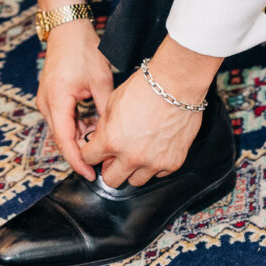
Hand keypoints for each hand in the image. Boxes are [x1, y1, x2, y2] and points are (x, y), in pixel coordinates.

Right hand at [36, 20, 113, 180]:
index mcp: (57, 101)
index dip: (78, 161)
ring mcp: (46, 100)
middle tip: (101, 165)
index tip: (91, 175)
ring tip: (100, 147)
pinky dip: (75, 127)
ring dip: (79, 139)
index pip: (65, 141)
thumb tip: (114, 134)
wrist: (67, 28)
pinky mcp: (50, 97)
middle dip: (80, 153)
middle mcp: (46, 104)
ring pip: (61, 130)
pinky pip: (61, 120)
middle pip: (61, 139)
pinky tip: (92, 128)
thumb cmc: (83, 49)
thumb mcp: (100, 80)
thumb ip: (104, 109)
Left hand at [81, 68, 201, 187]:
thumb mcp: (113, 101)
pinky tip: (155, 148)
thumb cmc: (147, 87)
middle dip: (109, 168)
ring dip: (133, 169)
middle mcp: (132, 156)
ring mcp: (153, 162)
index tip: (94, 152)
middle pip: (110, 180)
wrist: (176, 83)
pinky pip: (158, 174)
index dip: (90, 153)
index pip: (88, 159)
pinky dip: (155, 164)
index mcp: (112, 140)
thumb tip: (99, 139)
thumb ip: (104, 126)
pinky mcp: (173, 163)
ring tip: (138, 150)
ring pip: (135, 181)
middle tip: (114, 157)